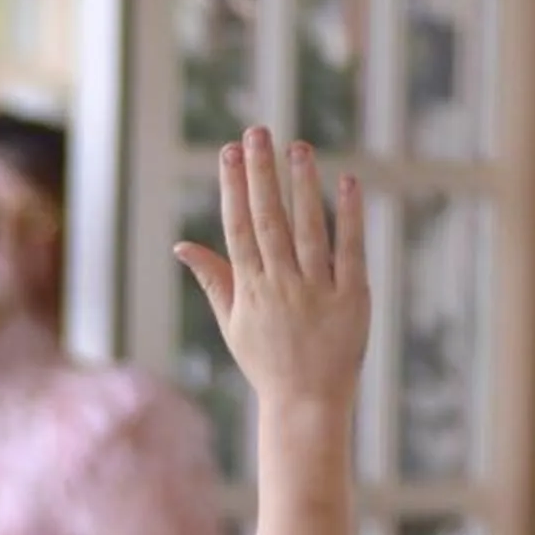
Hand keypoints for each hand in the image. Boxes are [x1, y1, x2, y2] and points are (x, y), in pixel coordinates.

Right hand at [173, 129, 369, 419]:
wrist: (306, 403)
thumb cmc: (266, 362)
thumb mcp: (232, 324)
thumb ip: (213, 279)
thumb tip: (183, 246)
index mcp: (249, 290)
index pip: (238, 228)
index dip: (233, 188)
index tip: (230, 152)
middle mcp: (280, 286)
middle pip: (268, 220)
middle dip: (261, 174)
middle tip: (258, 131)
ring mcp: (316, 290)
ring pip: (308, 228)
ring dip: (302, 185)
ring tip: (298, 146)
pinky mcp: (351, 296)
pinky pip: (349, 248)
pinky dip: (348, 215)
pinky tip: (346, 181)